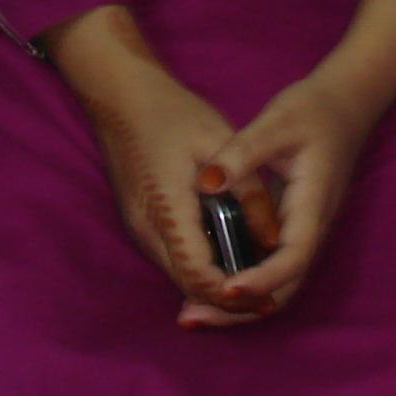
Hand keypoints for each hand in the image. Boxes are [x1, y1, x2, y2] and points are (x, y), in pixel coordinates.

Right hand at [81, 64, 278, 325]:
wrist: (121, 95)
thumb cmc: (172, 113)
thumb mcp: (219, 142)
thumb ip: (248, 190)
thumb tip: (274, 237)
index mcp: (168, 209)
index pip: (198, 273)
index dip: (232, 294)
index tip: (266, 299)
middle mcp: (147, 228)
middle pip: (187, 284)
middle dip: (226, 298)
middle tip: (267, 300)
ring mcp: (139, 226)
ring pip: (178, 273)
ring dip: (212, 283)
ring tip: (255, 281)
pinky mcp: (139, 221)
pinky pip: (171, 256)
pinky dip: (199, 265)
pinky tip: (227, 255)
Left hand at [196, 70, 374, 320]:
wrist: (344, 104)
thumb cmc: (312, 110)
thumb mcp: (275, 122)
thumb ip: (241, 151)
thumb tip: (206, 182)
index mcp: (313, 205)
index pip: (293, 257)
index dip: (261, 280)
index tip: (225, 290)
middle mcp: (311, 228)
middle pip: (283, 288)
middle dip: (241, 311)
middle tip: (192, 317)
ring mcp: (303, 232)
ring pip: (277, 285)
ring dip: (239, 307)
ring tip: (192, 312)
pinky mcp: (292, 229)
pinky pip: (270, 269)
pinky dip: (242, 286)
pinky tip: (209, 284)